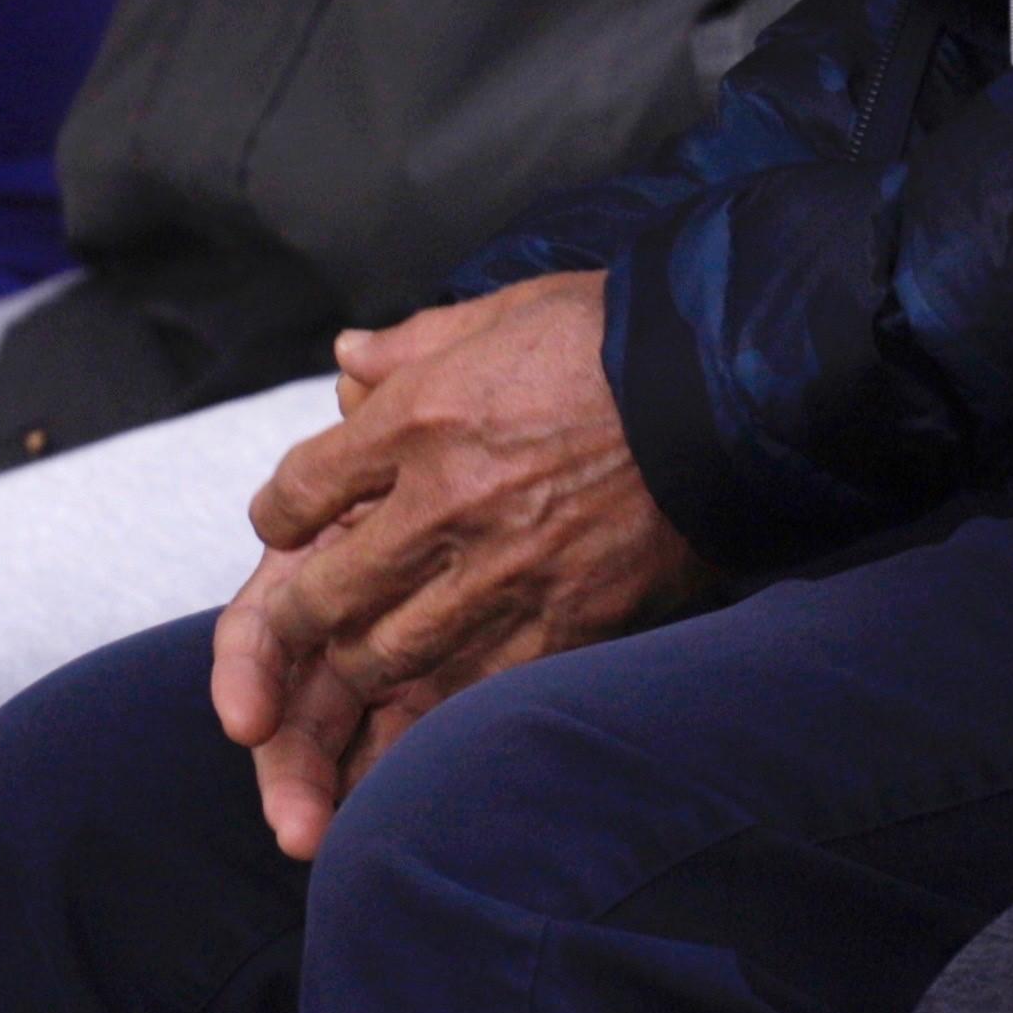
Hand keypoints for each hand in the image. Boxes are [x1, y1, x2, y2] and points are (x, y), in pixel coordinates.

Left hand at [206, 273, 701, 858]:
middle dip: (300, 616)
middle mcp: (446, 503)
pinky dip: (440, 701)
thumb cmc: (619, 337)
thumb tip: (347, 356)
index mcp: (421, 417)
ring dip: (362, 665)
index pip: (299, 490)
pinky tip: (437, 696)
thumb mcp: (505, 311)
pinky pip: (472, 690)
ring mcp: (504, 574)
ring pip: (385, 657)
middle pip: (326, 594)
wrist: (731, 391)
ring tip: (366, 659)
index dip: (280, 515)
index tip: (289, 523)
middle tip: (307, 619)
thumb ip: (416, 341)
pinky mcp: (566, 625)